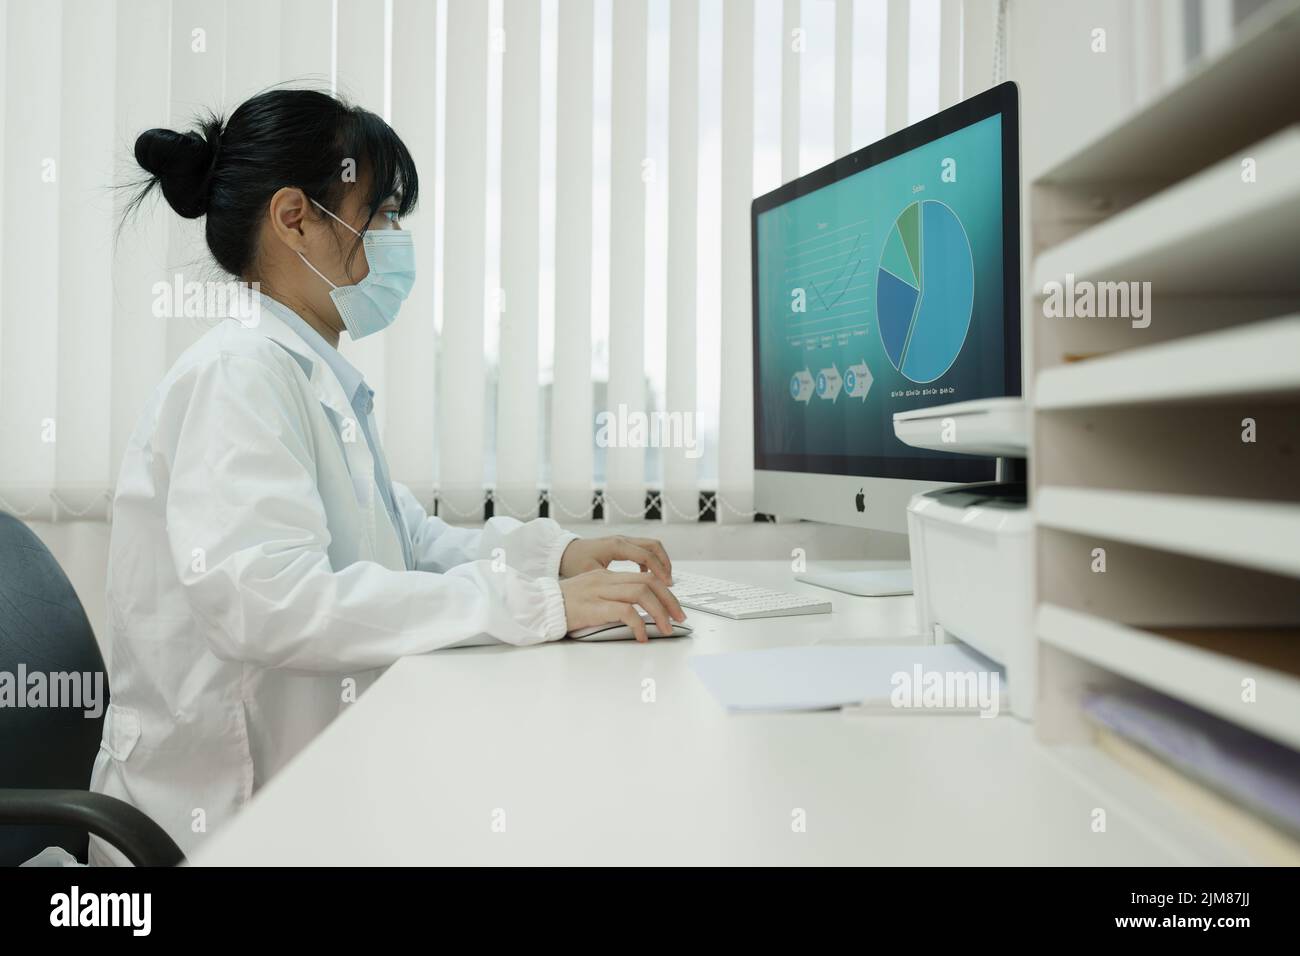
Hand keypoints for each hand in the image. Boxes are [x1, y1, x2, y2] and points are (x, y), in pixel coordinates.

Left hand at [559, 535, 673, 585]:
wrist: (562, 552)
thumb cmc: (573, 563)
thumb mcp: (590, 575)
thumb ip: (610, 583)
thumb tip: (627, 601)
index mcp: (616, 546)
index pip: (646, 555)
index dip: (659, 570)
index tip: (667, 585)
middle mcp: (622, 540)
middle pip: (654, 547)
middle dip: (666, 565)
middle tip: (671, 585)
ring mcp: (623, 541)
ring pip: (651, 546)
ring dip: (661, 562)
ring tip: (665, 582)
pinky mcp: (621, 545)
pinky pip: (644, 549)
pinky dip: (652, 561)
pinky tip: (649, 577)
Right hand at [559, 569, 686, 642]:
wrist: (537, 607)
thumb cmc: (561, 606)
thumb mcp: (590, 595)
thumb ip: (611, 598)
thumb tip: (636, 614)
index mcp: (606, 576)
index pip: (645, 578)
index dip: (665, 592)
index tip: (675, 608)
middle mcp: (606, 580)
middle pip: (649, 582)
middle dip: (670, 601)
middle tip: (679, 618)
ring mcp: (600, 591)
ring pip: (642, 593)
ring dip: (659, 612)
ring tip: (666, 629)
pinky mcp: (593, 607)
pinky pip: (625, 612)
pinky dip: (639, 624)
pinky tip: (642, 636)